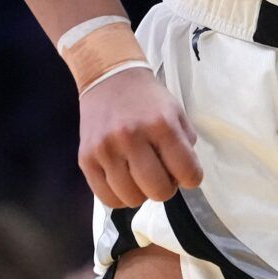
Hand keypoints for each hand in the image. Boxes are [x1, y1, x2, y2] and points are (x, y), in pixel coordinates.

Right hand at [79, 67, 202, 206]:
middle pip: (159, 191)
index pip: (186, 172)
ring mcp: (106, 150)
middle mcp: (132, 138)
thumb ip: (185, 145)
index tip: (186, 173)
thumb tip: (184, 177)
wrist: (109, 78)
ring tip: (140, 175)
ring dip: (142, 193)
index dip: (191, 178)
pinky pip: (107, 199)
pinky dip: (120, 196)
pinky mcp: (86, 160)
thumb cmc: (147, 99)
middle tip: (161, 175)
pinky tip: (124, 180)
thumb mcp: (176, 112)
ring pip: (132, 199)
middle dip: (166, 188)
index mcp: (162, 125)